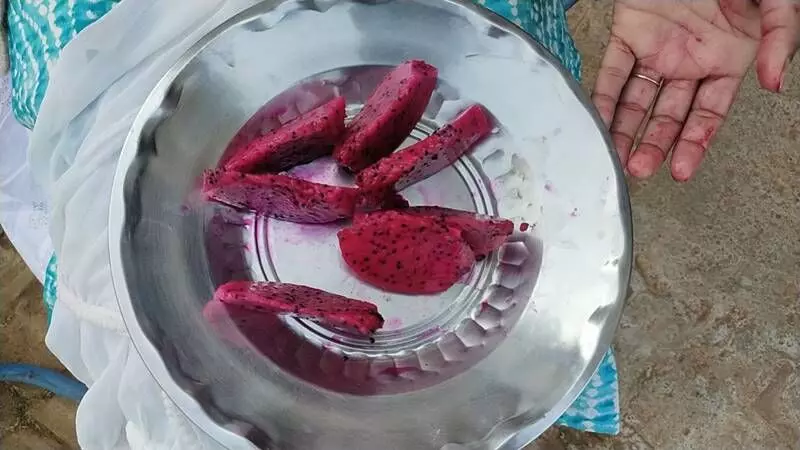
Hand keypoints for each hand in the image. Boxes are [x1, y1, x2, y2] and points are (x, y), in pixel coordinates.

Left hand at [592, 0, 798, 181]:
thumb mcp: (777, 3)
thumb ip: (780, 40)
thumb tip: (774, 83)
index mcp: (727, 60)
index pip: (708, 114)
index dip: (695, 143)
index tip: (681, 170)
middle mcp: (690, 61)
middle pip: (668, 115)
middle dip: (654, 144)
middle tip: (639, 170)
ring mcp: (658, 48)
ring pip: (637, 99)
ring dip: (625, 129)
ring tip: (615, 156)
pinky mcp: (629, 31)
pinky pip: (612, 69)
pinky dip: (603, 95)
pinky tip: (597, 119)